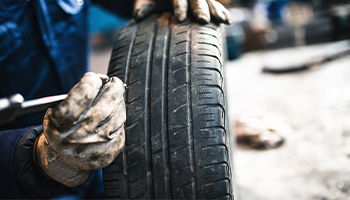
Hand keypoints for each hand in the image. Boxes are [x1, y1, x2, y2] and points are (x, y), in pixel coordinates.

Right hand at [35, 72, 125, 186]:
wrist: (63, 159)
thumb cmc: (62, 128)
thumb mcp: (56, 109)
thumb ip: (77, 94)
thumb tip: (102, 80)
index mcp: (61, 122)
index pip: (84, 93)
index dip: (92, 81)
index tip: (94, 78)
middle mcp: (80, 134)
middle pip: (107, 102)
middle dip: (114, 87)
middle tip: (114, 82)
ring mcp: (97, 145)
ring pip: (119, 114)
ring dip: (118, 102)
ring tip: (113, 100)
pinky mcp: (110, 152)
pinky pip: (122, 128)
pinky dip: (119, 118)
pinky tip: (113, 116)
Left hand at [134, 0, 231, 23]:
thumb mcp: (146, 0)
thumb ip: (143, 6)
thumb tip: (137, 15)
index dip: (178, 5)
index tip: (179, 17)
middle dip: (199, 8)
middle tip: (202, 20)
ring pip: (208, 1)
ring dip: (215, 11)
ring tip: (222, 21)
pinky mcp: (205, 1)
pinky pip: (214, 5)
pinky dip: (220, 12)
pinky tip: (227, 21)